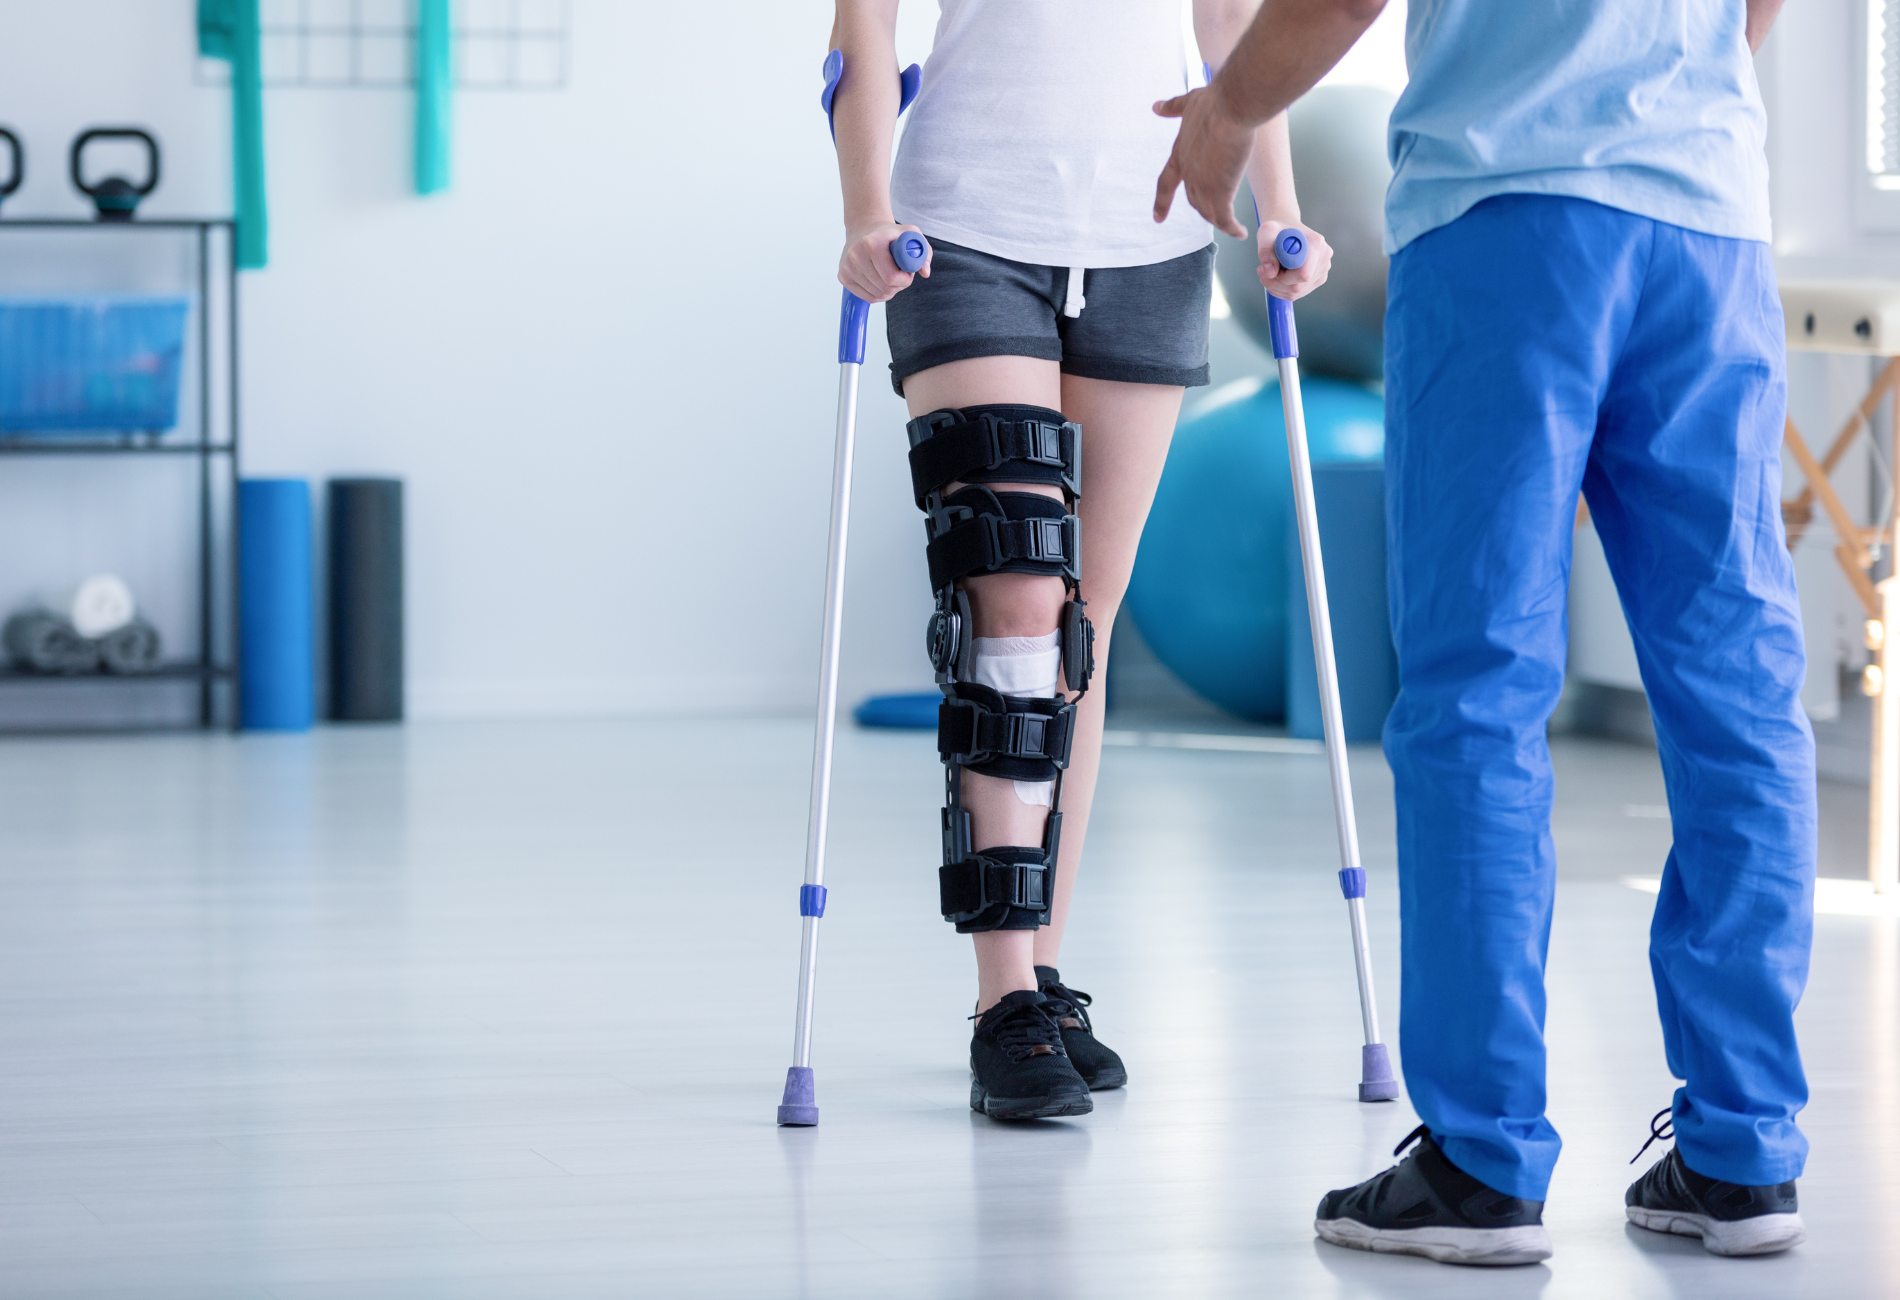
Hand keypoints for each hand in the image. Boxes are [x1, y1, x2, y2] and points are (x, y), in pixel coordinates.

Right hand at [838, 220, 930, 301]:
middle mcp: (855, 255)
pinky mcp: (843, 277)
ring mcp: (847, 267)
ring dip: (889, 290)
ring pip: (877, 295)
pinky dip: (878, 294)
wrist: (864, 229)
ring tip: (889, 273)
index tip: (906, 270)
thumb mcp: (911, 234)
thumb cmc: (890, 234)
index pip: (891, 278)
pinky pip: (868, 298)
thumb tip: (925, 272)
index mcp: (871, 243)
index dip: (905, 279)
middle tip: (899, 272)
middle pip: (885, 289)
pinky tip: (880, 280)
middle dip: (898, 285)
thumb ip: (924, 252)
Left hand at [1152, 84, 1253, 236]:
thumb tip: (1156, 107)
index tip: (1157, 218)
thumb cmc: (1215, 101)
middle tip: (1217, 217)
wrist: (1232, 106)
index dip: (1162, 202)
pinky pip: (1224, 220)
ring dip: (1219, 221)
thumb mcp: (1189, 103)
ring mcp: (1202, 184)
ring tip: (1232, 227)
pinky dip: (1231, 229)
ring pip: (1208, 213)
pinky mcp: (1220, 191)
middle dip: (1204, 209)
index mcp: (1180, 154)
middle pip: (1194, 200)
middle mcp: (1188, 173)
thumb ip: (1173, 108)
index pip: (1166, 183)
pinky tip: (1240, 233)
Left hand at [1258, 220, 1331, 300]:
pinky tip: (1276, 276)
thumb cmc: (1277, 230)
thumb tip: (1271, 273)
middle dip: (1275, 283)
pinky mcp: (1318, 278)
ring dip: (1276, 287)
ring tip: (1268, 271)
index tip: (1269, 267)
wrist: (1288, 230)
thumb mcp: (1266, 232)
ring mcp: (1323, 269)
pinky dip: (1282, 289)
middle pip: (1298, 287)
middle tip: (1262, 271)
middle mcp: (1324, 257)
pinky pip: (1298, 293)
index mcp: (1316, 243)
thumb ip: (1265, 250)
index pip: (1303, 275)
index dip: (1282, 277)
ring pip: (1297, 293)